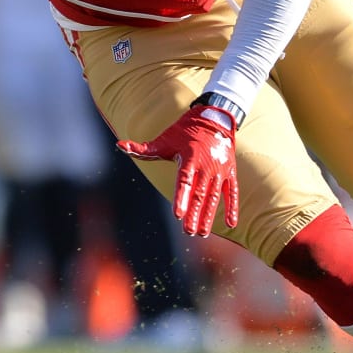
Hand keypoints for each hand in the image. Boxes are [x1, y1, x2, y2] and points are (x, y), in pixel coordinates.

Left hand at [117, 104, 239, 236]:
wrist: (213, 120)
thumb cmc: (184, 132)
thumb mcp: (164, 140)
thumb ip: (143, 149)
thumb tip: (120, 146)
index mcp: (190, 159)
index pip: (185, 182)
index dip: (181, 198)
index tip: (178, 215)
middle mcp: (206, 166)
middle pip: (199, 194)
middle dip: (194, 213)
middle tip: (188, 231)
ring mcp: (220, 170)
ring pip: (214, 197)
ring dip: (209, 215)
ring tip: (202, 232)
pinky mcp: (230, 173)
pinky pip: (232, 192)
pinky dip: (232, 207)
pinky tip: (230, 224)